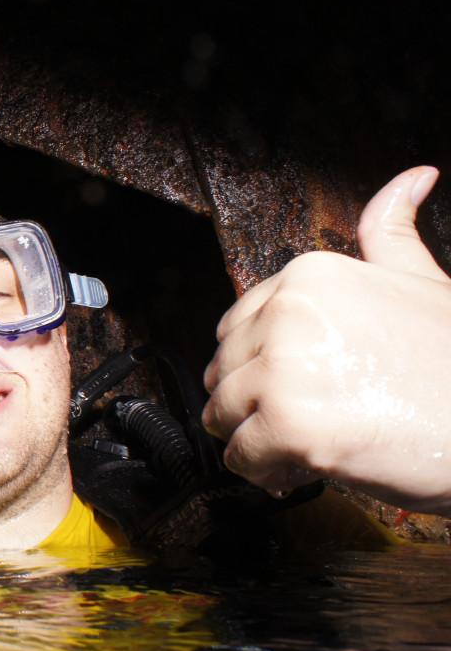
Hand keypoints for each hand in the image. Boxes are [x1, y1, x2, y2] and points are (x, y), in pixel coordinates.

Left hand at [202, 166, 450, 514]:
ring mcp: (285, 368)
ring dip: (257, 438)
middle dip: (254, 402)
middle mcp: (288, 313)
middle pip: (224, 370)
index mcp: (309, 276)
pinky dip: (265, 472)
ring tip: (311, 442)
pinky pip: (240, 456)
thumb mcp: (426, 282)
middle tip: (310, 418)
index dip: (262, 364)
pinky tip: (307, 466)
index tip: (302, 383)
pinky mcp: (288, 424)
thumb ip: (393, 235)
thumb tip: (412, 178)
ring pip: (222, 414)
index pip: (236, 328)